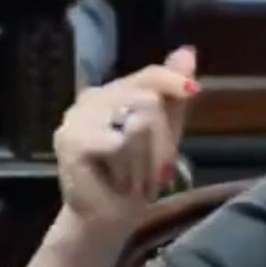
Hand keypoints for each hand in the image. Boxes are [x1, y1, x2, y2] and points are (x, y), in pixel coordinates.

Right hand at [53, 47, 199, 232]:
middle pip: (148, 100)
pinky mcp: (71, 140)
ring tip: (134, 177)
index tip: (195, 90)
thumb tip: (187, 50)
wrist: (108, 216)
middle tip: (152, 170)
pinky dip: (129, 167)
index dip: (173, 81)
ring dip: (146, 158)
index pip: (148, 76)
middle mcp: (92, 98)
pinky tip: (118, 180)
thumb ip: (173, 95)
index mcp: (114, 93)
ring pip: (137, 121)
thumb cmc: (137, 174)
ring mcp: (77, 118)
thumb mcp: (164, 132)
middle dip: (160, 141)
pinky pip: (119, 143)